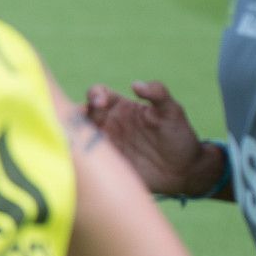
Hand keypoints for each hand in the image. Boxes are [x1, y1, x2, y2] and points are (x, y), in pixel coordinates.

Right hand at [82, 81, 220, 196]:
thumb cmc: (178, 136)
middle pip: (81, 113)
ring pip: (77, 134)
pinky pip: (83, 157)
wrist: (184, 171)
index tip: (100, 101)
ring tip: (72, 135)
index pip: (97, 94)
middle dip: (76, 113)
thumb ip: (158, 93)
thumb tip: (135, 84)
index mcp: (119, 107)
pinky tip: (77, 154)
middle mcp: (106, 123)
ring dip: (71, 133)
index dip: (95, 94)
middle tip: (80, 117)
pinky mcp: (103, 163)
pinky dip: (75, 154)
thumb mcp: (172, 112)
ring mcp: (103, 144)